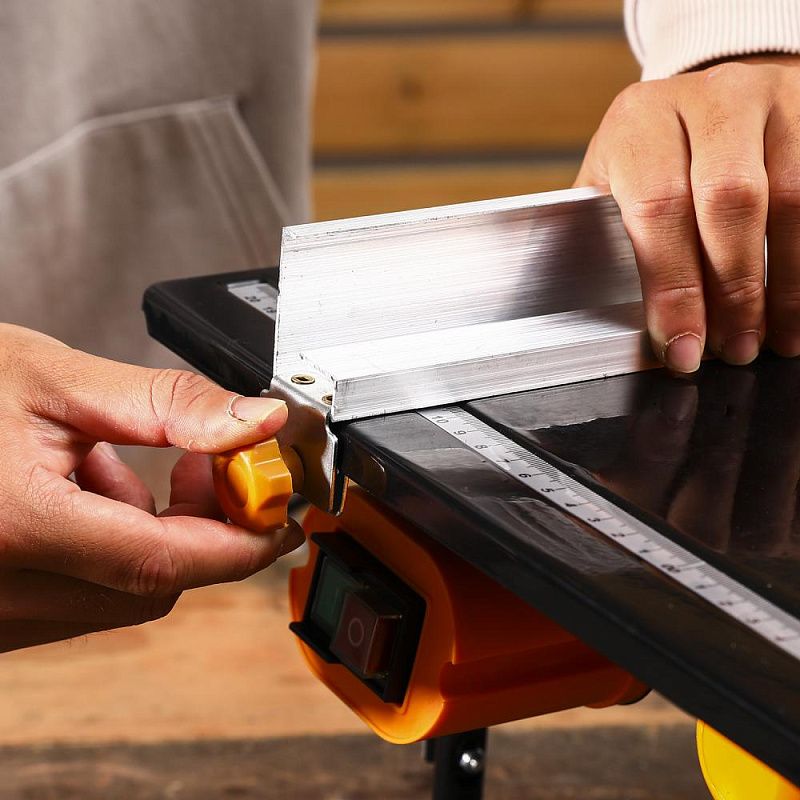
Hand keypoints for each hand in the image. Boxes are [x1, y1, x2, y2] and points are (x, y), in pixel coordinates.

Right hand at [0, 324, 303, 652]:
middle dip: (197, 525)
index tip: (280, 509)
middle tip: (199, 462)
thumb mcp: (52, 377)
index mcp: (14, 527)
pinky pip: (81, 595)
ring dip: (146, 531)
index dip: (242, 539)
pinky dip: (106, 546)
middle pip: (153, 585)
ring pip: (121, 592)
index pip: (169, 562)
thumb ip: (167, 405)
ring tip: (101, 462)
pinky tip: (77, 492)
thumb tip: (255, 422)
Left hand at [575, 56, 799, 371]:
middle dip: (734, 291)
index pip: (657, 209)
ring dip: (787, 282)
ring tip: (778, 337)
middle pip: (730, 201)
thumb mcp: (613, 185)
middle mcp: (709, 99)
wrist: (709, 103)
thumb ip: (610, 241)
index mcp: (640, 121)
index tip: (682, 345)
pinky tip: (799, 302)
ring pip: (793, 197)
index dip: (673, 288)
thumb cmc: (650, 160)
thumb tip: (628, 328)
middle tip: (735, 348)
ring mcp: (771, 99)